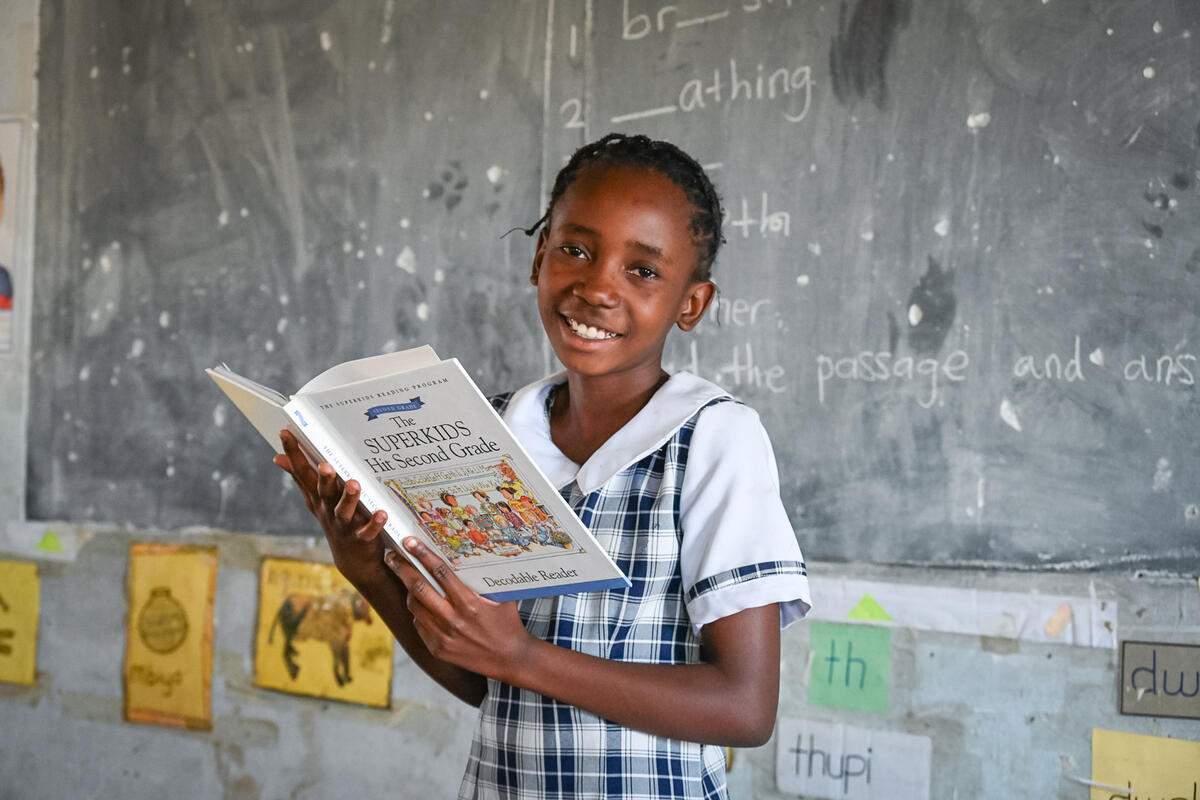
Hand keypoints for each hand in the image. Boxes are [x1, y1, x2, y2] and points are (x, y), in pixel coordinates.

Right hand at [274, 430, 390, 588]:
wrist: (353, 560)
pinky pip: (369, 531)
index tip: (285, 432)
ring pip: (344, 511)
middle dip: (323, 479)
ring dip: (349, 498)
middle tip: (326, 465)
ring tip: (353, 484)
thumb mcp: (316, 501)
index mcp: (318, 498)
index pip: (303, 473)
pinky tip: (381, 513)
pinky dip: (375, 523)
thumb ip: (301, 478)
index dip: (293, 454)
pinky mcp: (362, 538)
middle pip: (323, 493)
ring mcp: (345, 525)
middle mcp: (329, 510)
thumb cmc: (335, 521)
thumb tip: (278, 458)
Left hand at [386, 536, 534, 681]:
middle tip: (390, 555)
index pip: (440, 572)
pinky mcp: (437, 648)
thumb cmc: (507, 623)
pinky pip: (419, 624)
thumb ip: (484, 580)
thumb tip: (469, 556)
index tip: (409, 542)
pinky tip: (423, 605)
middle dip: (401, 568)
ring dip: (409, 590)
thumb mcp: (501, 597)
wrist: (509, 659)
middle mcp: (453, 619)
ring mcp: (442, 636)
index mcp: (469, 603)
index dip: (422, 555)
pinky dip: (418, 612)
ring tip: (406, 578)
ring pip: (414, 606)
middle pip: (418, 588)